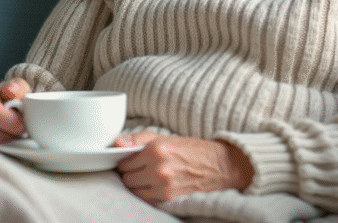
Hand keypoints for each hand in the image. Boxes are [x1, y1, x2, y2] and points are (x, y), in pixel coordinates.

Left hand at [115, 131, 253, 203]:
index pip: (124, 161)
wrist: (220, 166)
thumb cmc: (193, 150)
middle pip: (127, 178)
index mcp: (156, 149)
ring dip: (138, 185)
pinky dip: (148, 194)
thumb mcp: (166, 137)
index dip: (126, 161)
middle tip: (141, 169)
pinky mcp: (169, 199)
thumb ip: (138, 139)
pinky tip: (156, 186)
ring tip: (149, 177)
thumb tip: (117, 143)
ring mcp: (163, 186)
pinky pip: (146, 200)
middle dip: (131, 173)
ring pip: (134, 191)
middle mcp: (158, 168)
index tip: (131, 161)